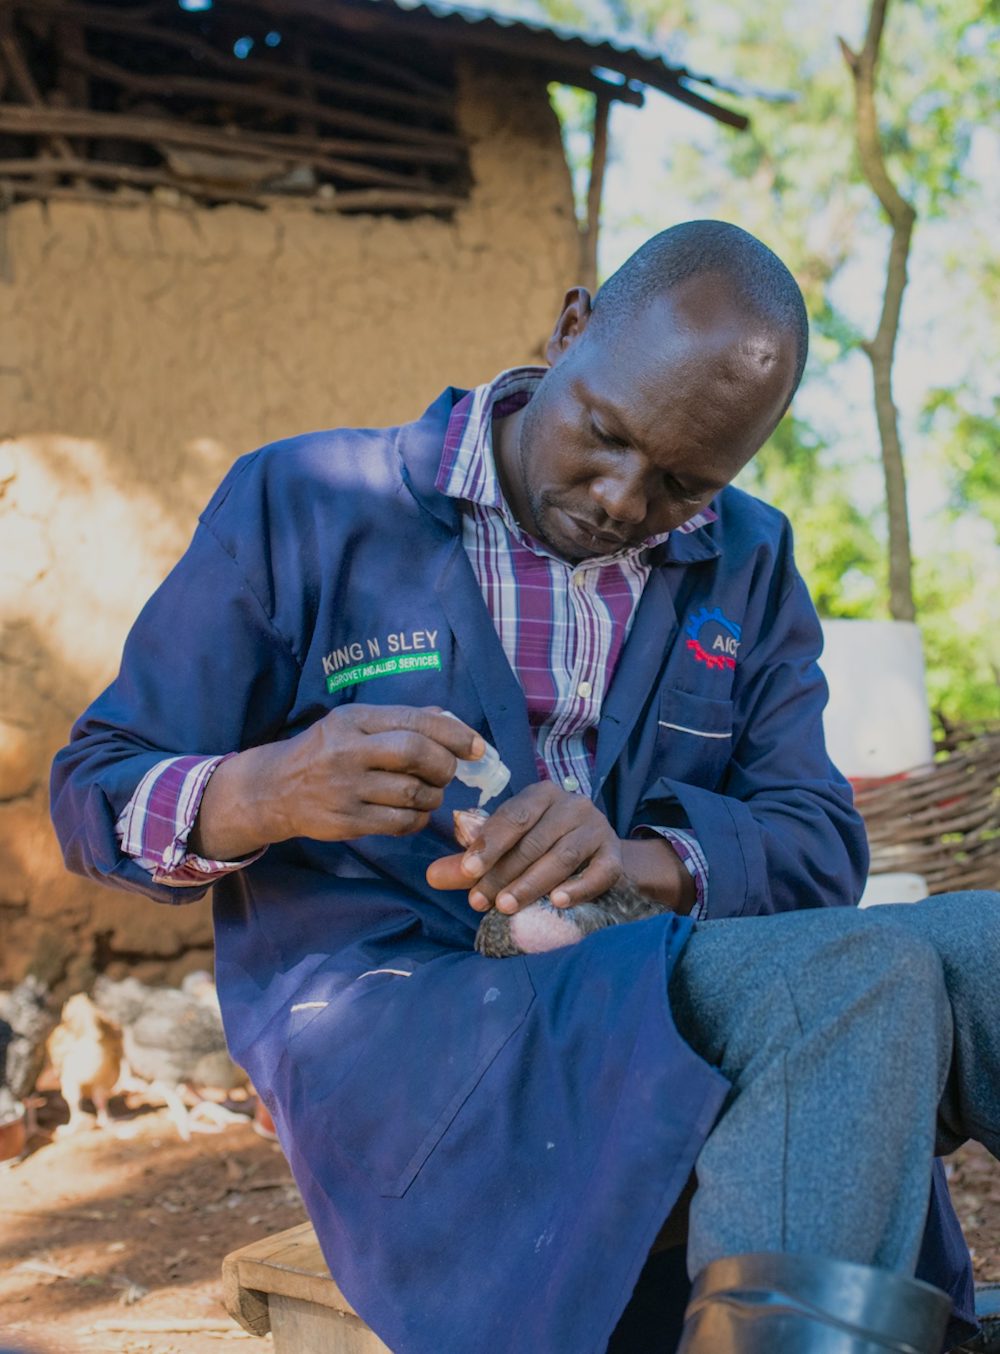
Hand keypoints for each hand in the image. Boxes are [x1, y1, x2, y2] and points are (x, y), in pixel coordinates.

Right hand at [191, 705, 482, 857]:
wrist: (273, 789)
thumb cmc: (324, 751)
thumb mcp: (353, 723)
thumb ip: (399, 720)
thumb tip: (452, 720)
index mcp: (354, 720)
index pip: (414, 722)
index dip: (453, 734)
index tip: (476, 746)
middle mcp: (348, 751)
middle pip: (415, 754)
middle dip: (444, 765)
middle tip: (448, 771)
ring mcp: (346, 789)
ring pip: (412, 793)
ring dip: (433, 795)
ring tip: (429, 792)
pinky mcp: (346, 822)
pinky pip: (399, 823)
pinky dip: (418, 819)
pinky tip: (414, 813)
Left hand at [425, 781, 623, 913]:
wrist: (599, 855)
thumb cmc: (543, 847)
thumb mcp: (507, 848)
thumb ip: (471, 862)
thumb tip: (431, 877)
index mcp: (541, 794)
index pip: (512, 816)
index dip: (488, 844)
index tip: (467, 871)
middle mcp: (572, 804)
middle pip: (534, 840)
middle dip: (503, 873)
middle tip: (480, 901)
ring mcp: (597, 828)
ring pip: (562, 856)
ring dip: (532, 883)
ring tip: (507, 908)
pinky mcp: (615, 855)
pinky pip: (599, 873)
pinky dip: (578, 888)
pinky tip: (557, 902)